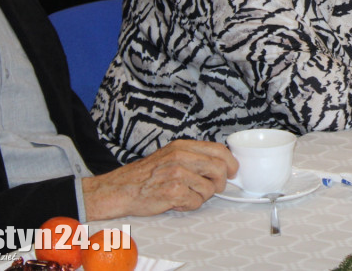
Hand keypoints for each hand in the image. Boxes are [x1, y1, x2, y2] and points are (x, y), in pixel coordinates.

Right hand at [82, 140, 236, 219]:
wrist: (119, 189)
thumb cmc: (145, 175)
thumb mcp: (169, 155)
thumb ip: (193, 157)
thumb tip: (220, 164)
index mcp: (182, 146)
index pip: (219, 149)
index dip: (230, 162)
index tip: (232, 171)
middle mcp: (181, 157)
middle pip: (219, 168)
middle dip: (220, 182)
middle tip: (211, 188)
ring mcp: (177, 173)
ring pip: (209, 188)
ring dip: (200, 196)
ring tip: (184, 194)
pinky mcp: (173, 191)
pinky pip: (196, 202)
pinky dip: (188, 205)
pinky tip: (175, 201)